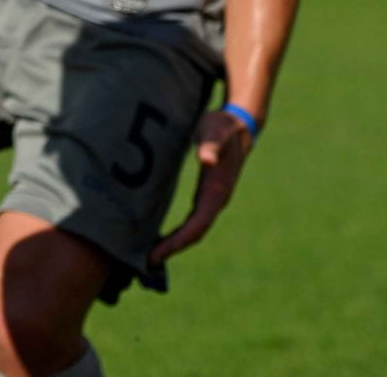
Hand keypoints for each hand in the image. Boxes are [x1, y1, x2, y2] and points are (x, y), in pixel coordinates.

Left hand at [149, 108, 255, 264]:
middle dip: (172, 248)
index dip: (178, 241)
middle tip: (147, 262)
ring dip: (174, 243)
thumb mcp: (215, 130)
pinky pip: (192, 220)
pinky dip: (177, 232)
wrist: (239, 124)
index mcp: (217, 191)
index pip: (197, 225)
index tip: (158, 254)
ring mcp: (212, 199)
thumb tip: (206, 159)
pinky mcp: (206, 194)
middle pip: (194, 233)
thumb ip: (210, 144)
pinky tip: (161, 235)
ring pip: (193, 229)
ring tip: (150, 256)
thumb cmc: (222, 126)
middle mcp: (216, 200)